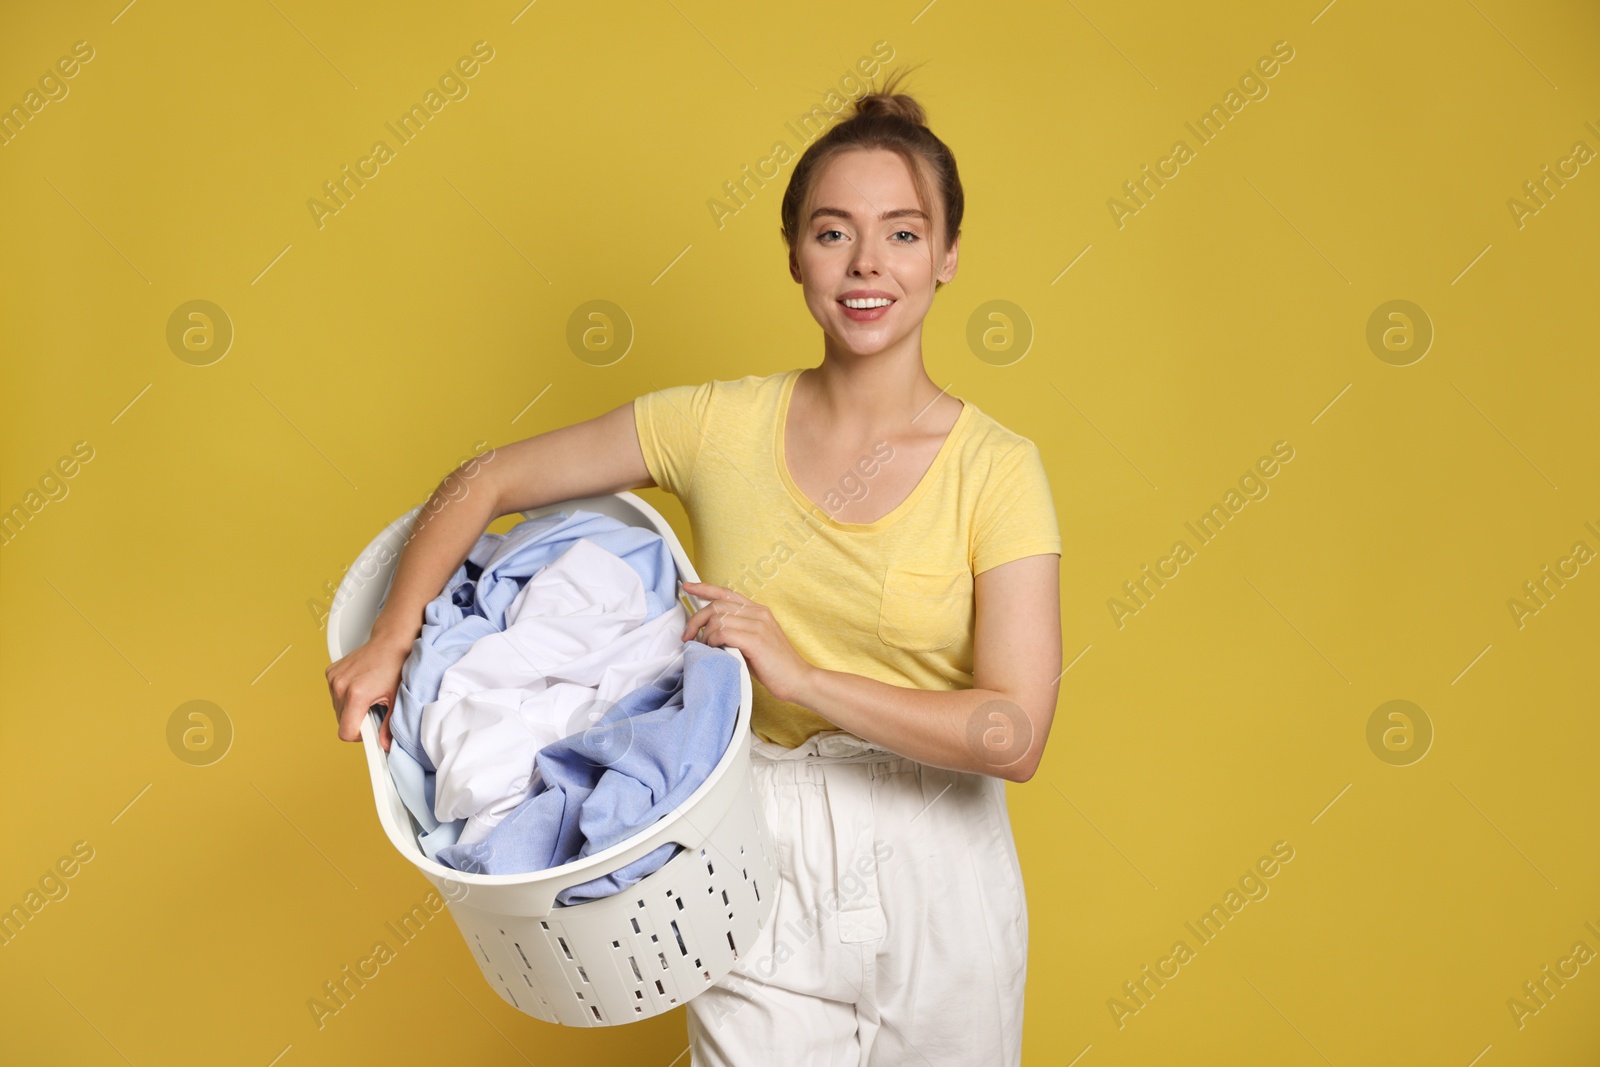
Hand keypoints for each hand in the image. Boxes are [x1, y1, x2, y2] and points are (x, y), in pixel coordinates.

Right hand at [325, 632, 411, 751]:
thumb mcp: (396, 698)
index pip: (346, 732)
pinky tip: (360, 686)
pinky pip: (335, 695)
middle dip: (357, 721)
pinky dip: (345, 696)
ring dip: (351, 709)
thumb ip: (389, 725)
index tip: (370, 729)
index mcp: (356, 694)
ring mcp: (333, 678)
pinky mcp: (331, 672)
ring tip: (368, 696)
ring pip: (337, 709)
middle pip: (341, 722)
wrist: (391, 641)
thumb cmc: (396, 665)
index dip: (359, 736)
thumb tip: (386, 745)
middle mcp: (340, 685)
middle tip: (374, 709)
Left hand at [680, 581, 814, 704]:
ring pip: (717, 619)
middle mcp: (758, 613)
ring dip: (705, 636)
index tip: (688, 587)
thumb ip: (736, 630)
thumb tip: (710, 631)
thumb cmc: (775, 666)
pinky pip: (723, 633)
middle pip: (716, 605)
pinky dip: (712, 642)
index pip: (726, 592)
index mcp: (758, 610)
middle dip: (696, 620)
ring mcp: (758, 624)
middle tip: (689, 636)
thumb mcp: (754, 641)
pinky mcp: (755, 639)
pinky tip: (715, 651)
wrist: (798, 680)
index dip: (704, 587)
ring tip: (707, 649)